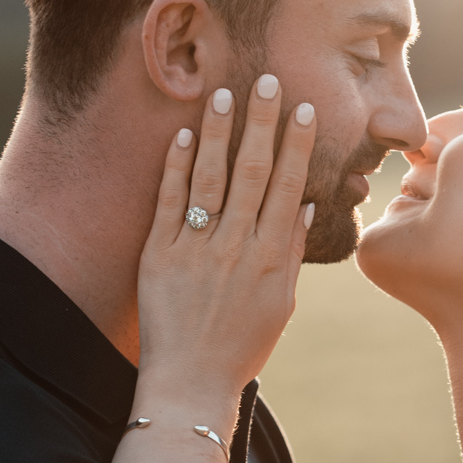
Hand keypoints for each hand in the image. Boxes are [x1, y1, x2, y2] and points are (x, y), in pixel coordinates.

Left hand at [135, 77, 316, 401]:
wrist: (191, 383)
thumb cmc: (241, 347)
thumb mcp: (280, 305)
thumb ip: (292, 254)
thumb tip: (303, 207)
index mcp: (271, 260)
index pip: (287, 188)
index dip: (295, 146)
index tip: (302, 109)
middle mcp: (236, 249)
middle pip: (252, 173)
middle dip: (262, 123)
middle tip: (269, 79)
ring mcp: (196, 250)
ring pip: (211, 180)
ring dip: (220, 133)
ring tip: (225, 92)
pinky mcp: (160, 256)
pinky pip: (170, 203)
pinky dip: (178, 167)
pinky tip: (186, 133)